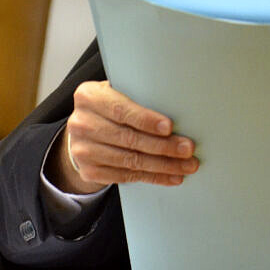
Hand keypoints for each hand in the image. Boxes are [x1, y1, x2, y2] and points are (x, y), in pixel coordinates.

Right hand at [48, 80, 198, 193]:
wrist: (85, 130)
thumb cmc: (113, 106)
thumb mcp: (120, 92)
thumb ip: (139, 96)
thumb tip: (179, 105)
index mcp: (89, 97)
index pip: (121, 110)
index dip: (147, 120)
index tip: (170, 127)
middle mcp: (81, 124)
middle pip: (129, 138)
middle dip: (163, 146)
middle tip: (188, 149)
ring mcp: (83, 150)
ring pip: (130, 160)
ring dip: (163, 165)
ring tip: (186, 165)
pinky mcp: (89, 171)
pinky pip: (126, 176)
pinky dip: (152, 177)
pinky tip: (171, 176)